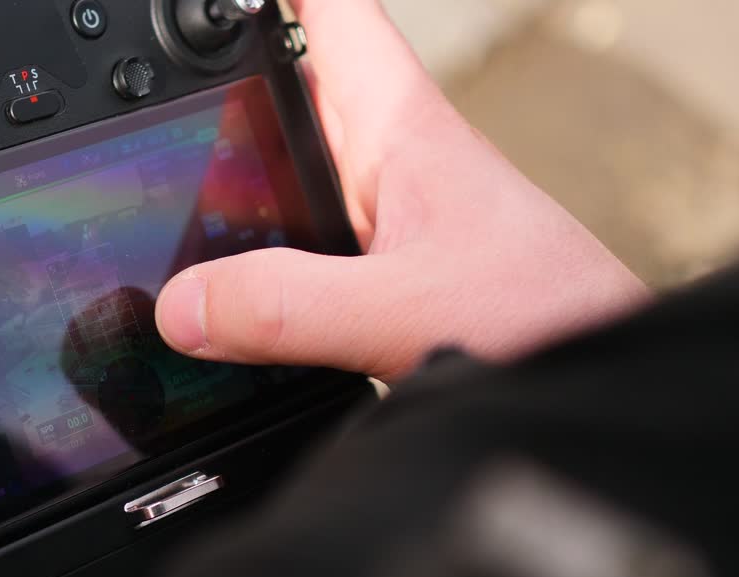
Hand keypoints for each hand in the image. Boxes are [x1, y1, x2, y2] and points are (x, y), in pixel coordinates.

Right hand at [156, 0, 649, 380]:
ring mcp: (376, 208)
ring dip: (227, 161)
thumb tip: (185, 304)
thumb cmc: (549, 317)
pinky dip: (245, 240)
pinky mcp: (374, 264)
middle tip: (141, 91)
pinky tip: (214, 278)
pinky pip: (289, 232)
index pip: (325, 8)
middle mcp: (381, 152)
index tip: (196, 3)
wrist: (597, 377)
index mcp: (394, 122)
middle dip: (214, 74)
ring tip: (154, 181)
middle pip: (283, 78)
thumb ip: (291, 307)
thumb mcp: (405, 309)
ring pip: (283, 158)